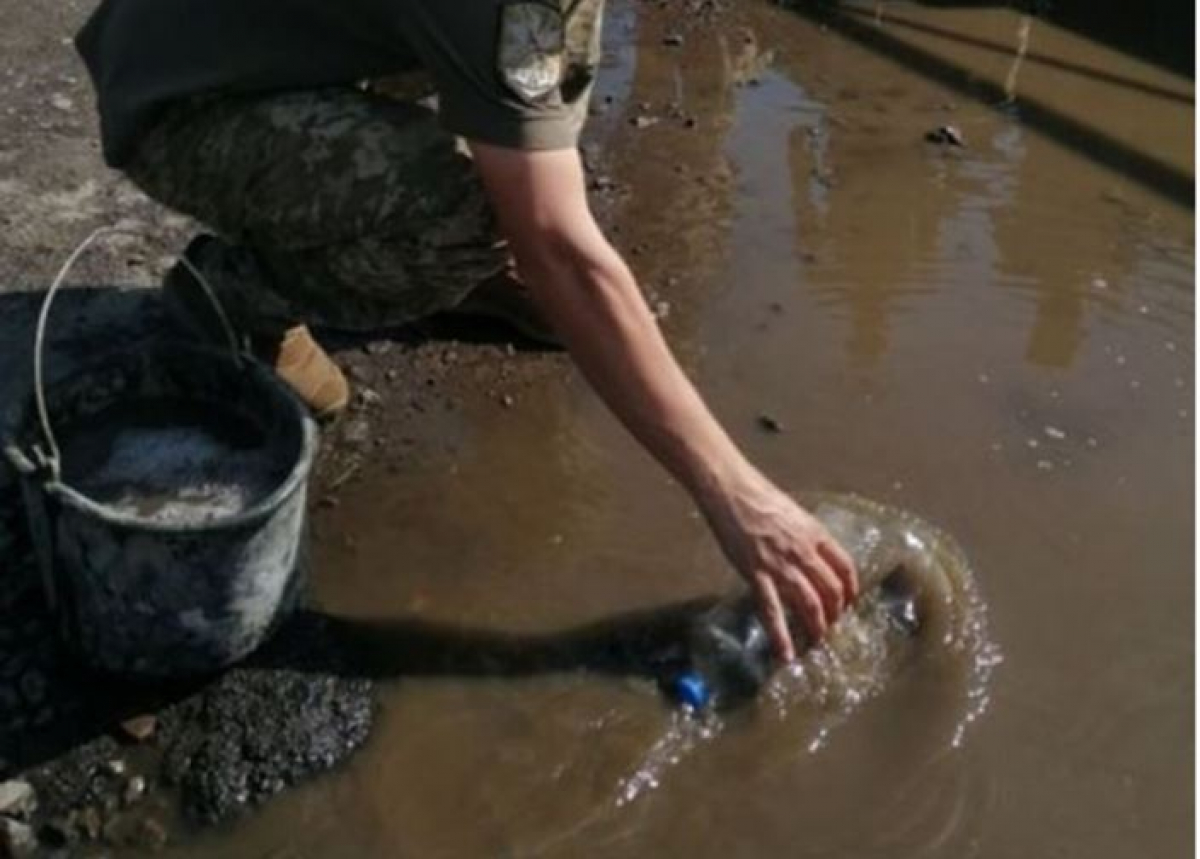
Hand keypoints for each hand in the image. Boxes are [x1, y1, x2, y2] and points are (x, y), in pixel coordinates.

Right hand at [698, 467, 859, 661]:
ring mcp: (781, 565)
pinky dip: (781, 637)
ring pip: (810, 605)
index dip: (850, 589)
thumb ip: (802, 535)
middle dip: (834, 614)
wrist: (731, 490)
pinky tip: (786, 655)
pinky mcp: (757, 574)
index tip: (847, 601)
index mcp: (815, 534)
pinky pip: (772, 611)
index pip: (845, 567)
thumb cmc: (757, 496)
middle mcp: (804, 552)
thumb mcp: (791, 512)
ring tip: (816, 643)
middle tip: (829, 627)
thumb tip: (806, 551)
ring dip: (817, 628)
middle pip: (831, 591)